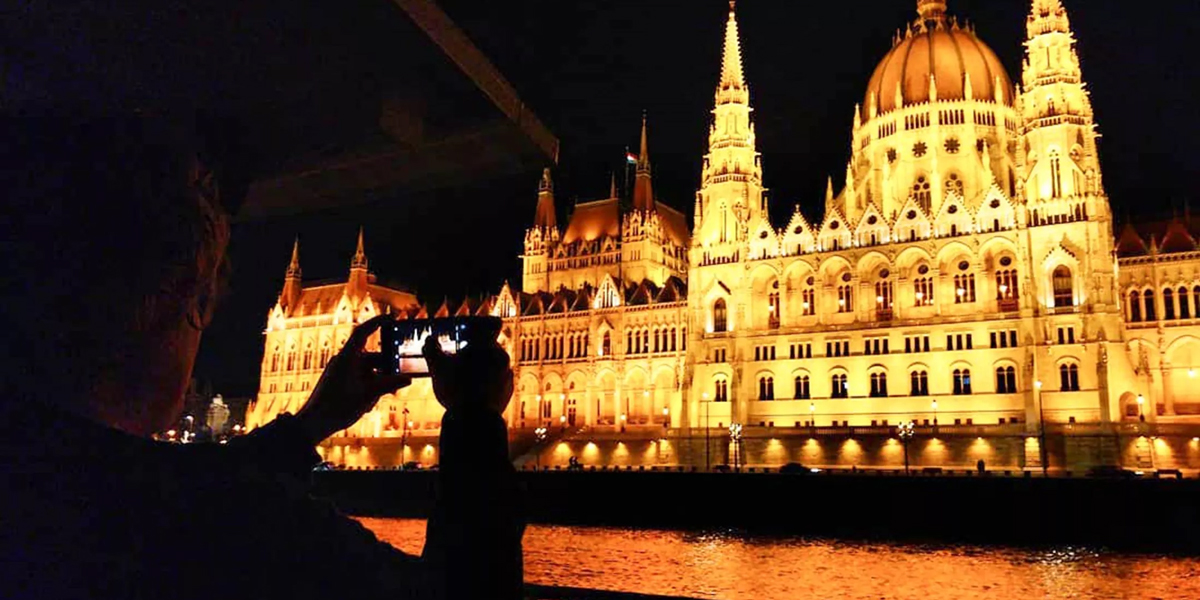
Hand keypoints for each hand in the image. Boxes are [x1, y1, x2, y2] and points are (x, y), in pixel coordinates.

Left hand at [295, 315, 410, 443]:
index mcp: (347, 358)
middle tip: (398, 379)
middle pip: (371, 358)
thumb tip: (408, 378)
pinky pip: (359, 380)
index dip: (376, 323)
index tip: (390, 318)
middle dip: (385, 369)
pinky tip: (367, 404)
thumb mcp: (368, 395)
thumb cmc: (337, 406)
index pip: (363, 333)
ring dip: (376, 383)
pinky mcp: (339, 383)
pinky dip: (367, 388)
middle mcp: (343, 362)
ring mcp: (340, 372)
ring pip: (367, 372)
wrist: (314, 424)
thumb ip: (389, 384)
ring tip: (376, 399)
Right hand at [423, 333, 512, 414]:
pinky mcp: (508, 391)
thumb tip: (429, 340)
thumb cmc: (456, 388)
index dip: (480, 328)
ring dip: (483, 368)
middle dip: (476, 352)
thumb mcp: (437, 367)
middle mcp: (502, 357)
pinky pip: (497, 381)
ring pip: (494, 364)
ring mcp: (507, 374)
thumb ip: (432, 349)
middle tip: (460, 360)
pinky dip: (488, 383)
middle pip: (490, 347)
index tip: (469, 336)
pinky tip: (473, 391)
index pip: (491, 325)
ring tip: (465, 379)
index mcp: (487, 345)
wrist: (474, 420)